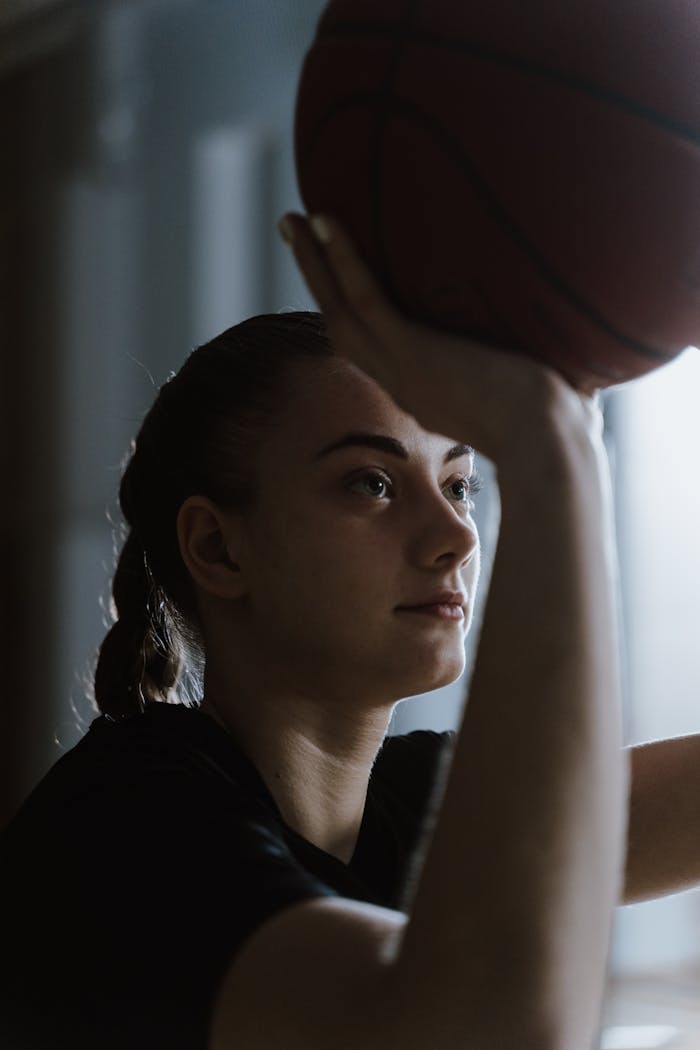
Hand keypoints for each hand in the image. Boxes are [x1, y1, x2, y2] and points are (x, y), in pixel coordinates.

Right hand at [278, 211, 602, 463]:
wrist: (552, 448)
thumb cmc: (558, 426)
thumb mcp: (530, 389)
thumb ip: (526, 361)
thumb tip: (564, 340)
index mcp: (424, 390)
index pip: (375, 345)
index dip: (349, 308)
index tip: (338, 274)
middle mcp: (403, 382)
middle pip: (341, 324)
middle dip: (316, 279)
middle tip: (295, 233)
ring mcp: (404, 370)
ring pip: (341, 310)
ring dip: (313, 263)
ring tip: (291, 219)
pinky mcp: (415, 355)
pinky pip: (367, 299)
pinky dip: (342, 262)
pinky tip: (327, 222)